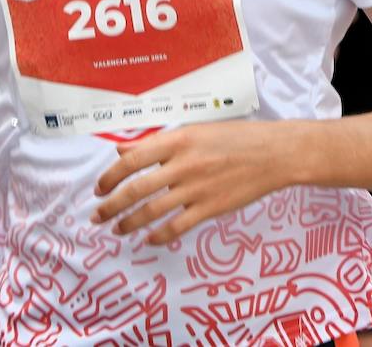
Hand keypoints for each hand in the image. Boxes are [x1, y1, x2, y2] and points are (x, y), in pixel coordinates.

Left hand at [91, 120, 300, 245]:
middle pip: (136, 190)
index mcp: (178, 141)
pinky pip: (176, 227)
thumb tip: (122, 150)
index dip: (110, 176)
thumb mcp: (195, 131)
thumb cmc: (235, 138)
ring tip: (117, 229)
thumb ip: (157, 143)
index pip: (132, 160)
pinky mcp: (210, 208)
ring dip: (129, 223)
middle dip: (112, 206)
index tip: (99, 187)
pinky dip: (158, 236)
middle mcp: (183, 165)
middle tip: (98, 215)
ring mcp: (196, 189)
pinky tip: (149, 240)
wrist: (273, 154)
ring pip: (152, 211)